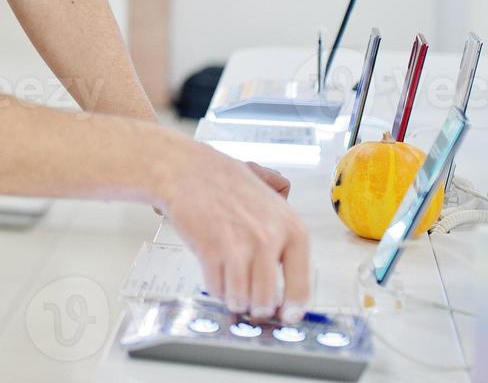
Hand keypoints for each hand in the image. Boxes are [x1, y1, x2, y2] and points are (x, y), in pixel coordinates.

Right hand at [159, 140, 309, 321]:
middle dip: (256, 307)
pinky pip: (217, 289)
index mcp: (292, 229)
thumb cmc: (226, 185)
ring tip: (230, 285)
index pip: (300, 286)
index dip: (292, 309)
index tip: (286, 316)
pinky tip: (214, 271)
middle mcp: (270, 239)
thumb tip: (284, 287)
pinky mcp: (212, 250)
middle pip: (266, 300)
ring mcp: (240, 246)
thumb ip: (281, 242)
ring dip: (234, 299)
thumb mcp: (271, 207)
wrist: (187, 170)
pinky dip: (215, 288)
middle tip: (249, 303)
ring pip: (241, 299)